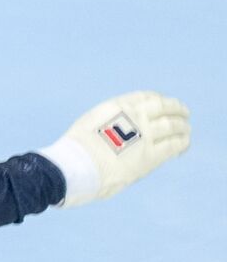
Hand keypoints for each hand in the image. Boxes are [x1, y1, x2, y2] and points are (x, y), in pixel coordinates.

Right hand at [38, 91, 190, 206]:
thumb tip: (118, 129)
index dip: (159, 100)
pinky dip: (182, 143)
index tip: (164, 104)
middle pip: (166, 107)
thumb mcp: (90, 122)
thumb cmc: (76, 149)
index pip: (147, 97)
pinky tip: (183, 145)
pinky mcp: (151, 155)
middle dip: (177, 110)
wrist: (76, 165)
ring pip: (174, 125)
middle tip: (184, 114)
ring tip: (185, 130)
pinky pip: (175, 144)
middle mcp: (135, 116)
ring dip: (183, 127)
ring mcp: (145, 135)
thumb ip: (109, 121)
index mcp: (118, 106)